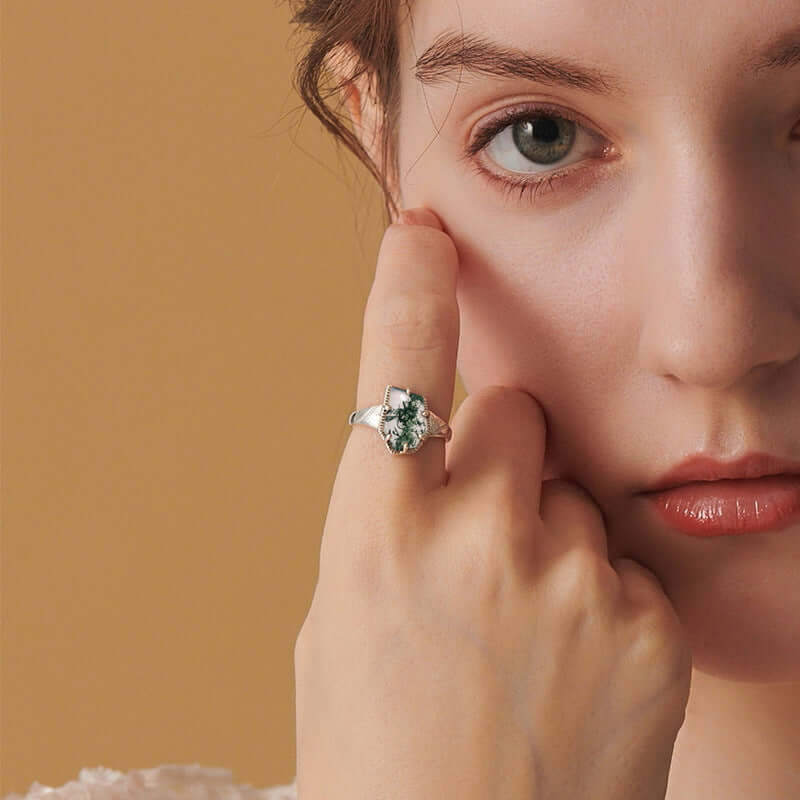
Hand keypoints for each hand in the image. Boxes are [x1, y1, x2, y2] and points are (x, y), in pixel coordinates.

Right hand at [293, 207, 691, 799]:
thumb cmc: (376, 746)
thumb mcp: (343, 619)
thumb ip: (392, 520)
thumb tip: (439, 464)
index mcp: (378, 530)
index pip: (395, 364)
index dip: (408, 286)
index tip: (421, 233)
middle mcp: (476, 533)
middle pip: (512, 414)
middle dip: (499, 454)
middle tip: (480, 535)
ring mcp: (570, 575)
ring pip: (570, 488)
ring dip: (547, 529)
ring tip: (523, 625)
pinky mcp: (643, 621)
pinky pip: (619, 559)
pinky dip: (596, 591)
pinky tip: (568, 663)